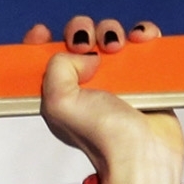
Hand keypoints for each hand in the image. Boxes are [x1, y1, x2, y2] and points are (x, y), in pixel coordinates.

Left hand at [25, 17, 182, 183]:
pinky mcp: (144, 75)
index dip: (39, 41)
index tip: (43, 32)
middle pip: (77, 38)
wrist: (143, 152)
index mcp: (59, 92)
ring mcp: (116, 77)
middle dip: (80, 32)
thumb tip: (84, 53)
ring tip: (117, 46)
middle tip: (88, 45)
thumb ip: (57, 68)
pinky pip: (142, 42)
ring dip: (112, 30)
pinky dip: (143, 33)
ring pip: (109, 35)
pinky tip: (142, 39)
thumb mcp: (60, 104)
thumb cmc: (102, 136)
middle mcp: (85, 83)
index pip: (42, 59)